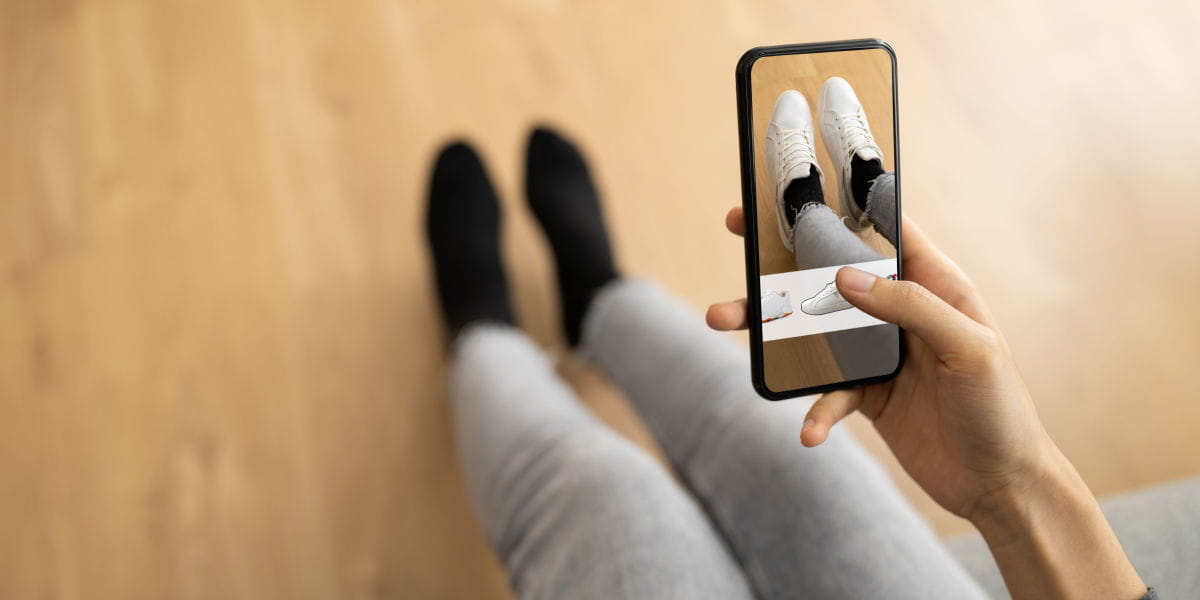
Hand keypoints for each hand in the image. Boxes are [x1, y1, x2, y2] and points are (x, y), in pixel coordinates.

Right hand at [709, 207, 1145, 598]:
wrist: (1000, 484)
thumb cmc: (1001, 409)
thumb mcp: (970, 347)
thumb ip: (911, 306)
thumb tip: (845, 277)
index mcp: (933, 283)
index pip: (883, 227)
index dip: (841, 201)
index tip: (794, 185)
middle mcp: (900, 311)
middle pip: (830, 272)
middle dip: (782, 254)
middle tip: (737, 230)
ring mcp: (879, 353)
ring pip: (813, 329)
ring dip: (769, 328)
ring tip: (721, 320)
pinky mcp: (866, 394)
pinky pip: (826, 391)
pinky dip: (815, 410)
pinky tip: (811, 432)